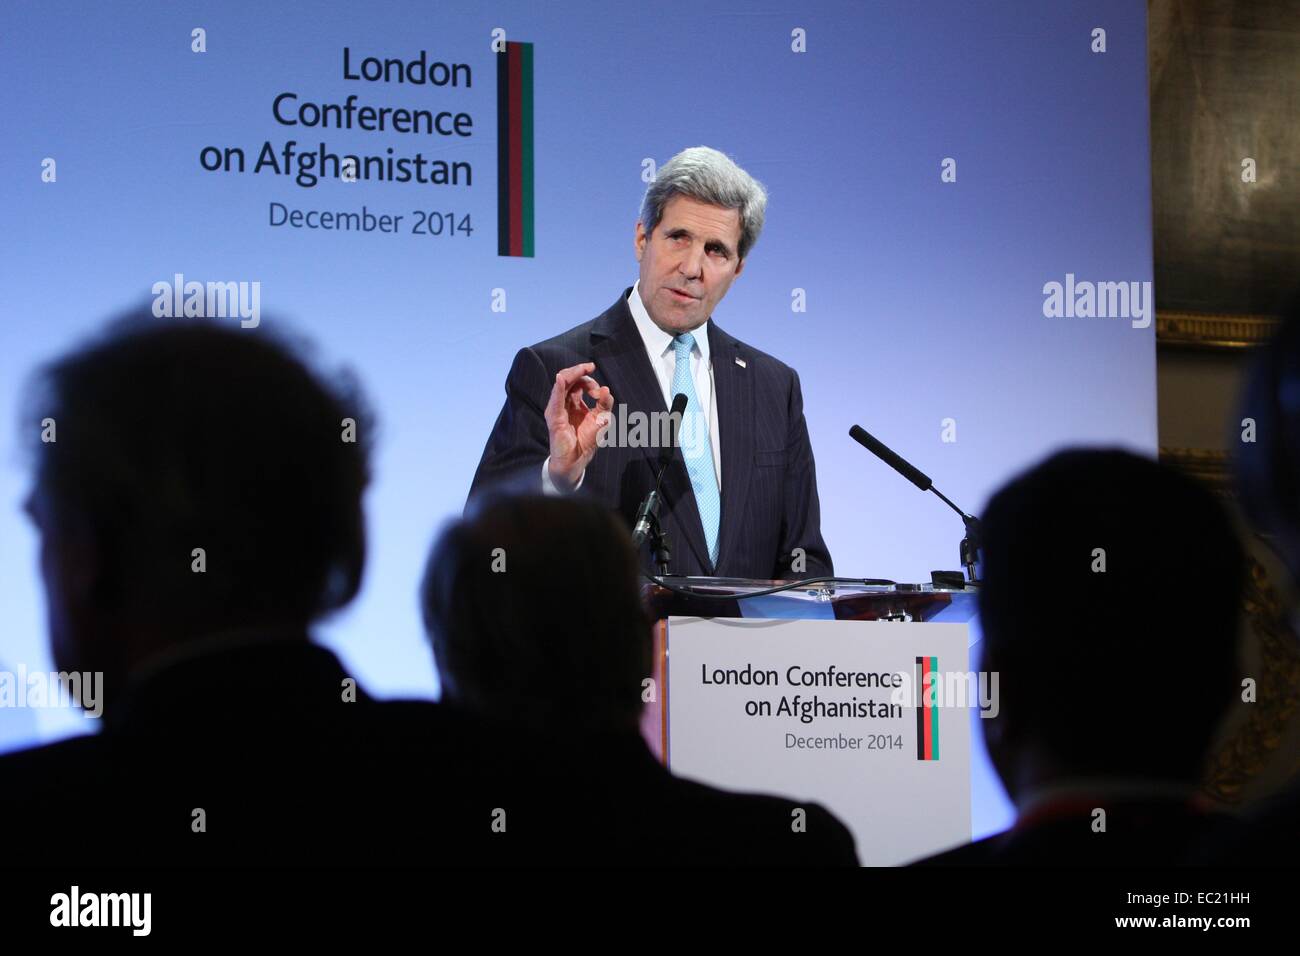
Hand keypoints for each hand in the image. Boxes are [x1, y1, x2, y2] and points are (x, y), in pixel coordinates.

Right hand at [544, 362, 613, 490]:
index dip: (589, 381)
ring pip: (561, 384)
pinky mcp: (554, 417)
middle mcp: (563, 403)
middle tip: (590, 367)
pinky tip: (561, 379)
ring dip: (572, 374)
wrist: (576, 460)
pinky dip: (558, 387)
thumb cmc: (586, 440)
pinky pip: (555, 399)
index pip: (578, 382)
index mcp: (574, 402)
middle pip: (568, 379)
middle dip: (579, 370)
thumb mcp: (602, 419)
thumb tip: (606, 389)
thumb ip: (605, 404)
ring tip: (583, 369)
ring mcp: (557, 409)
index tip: (599, 392)